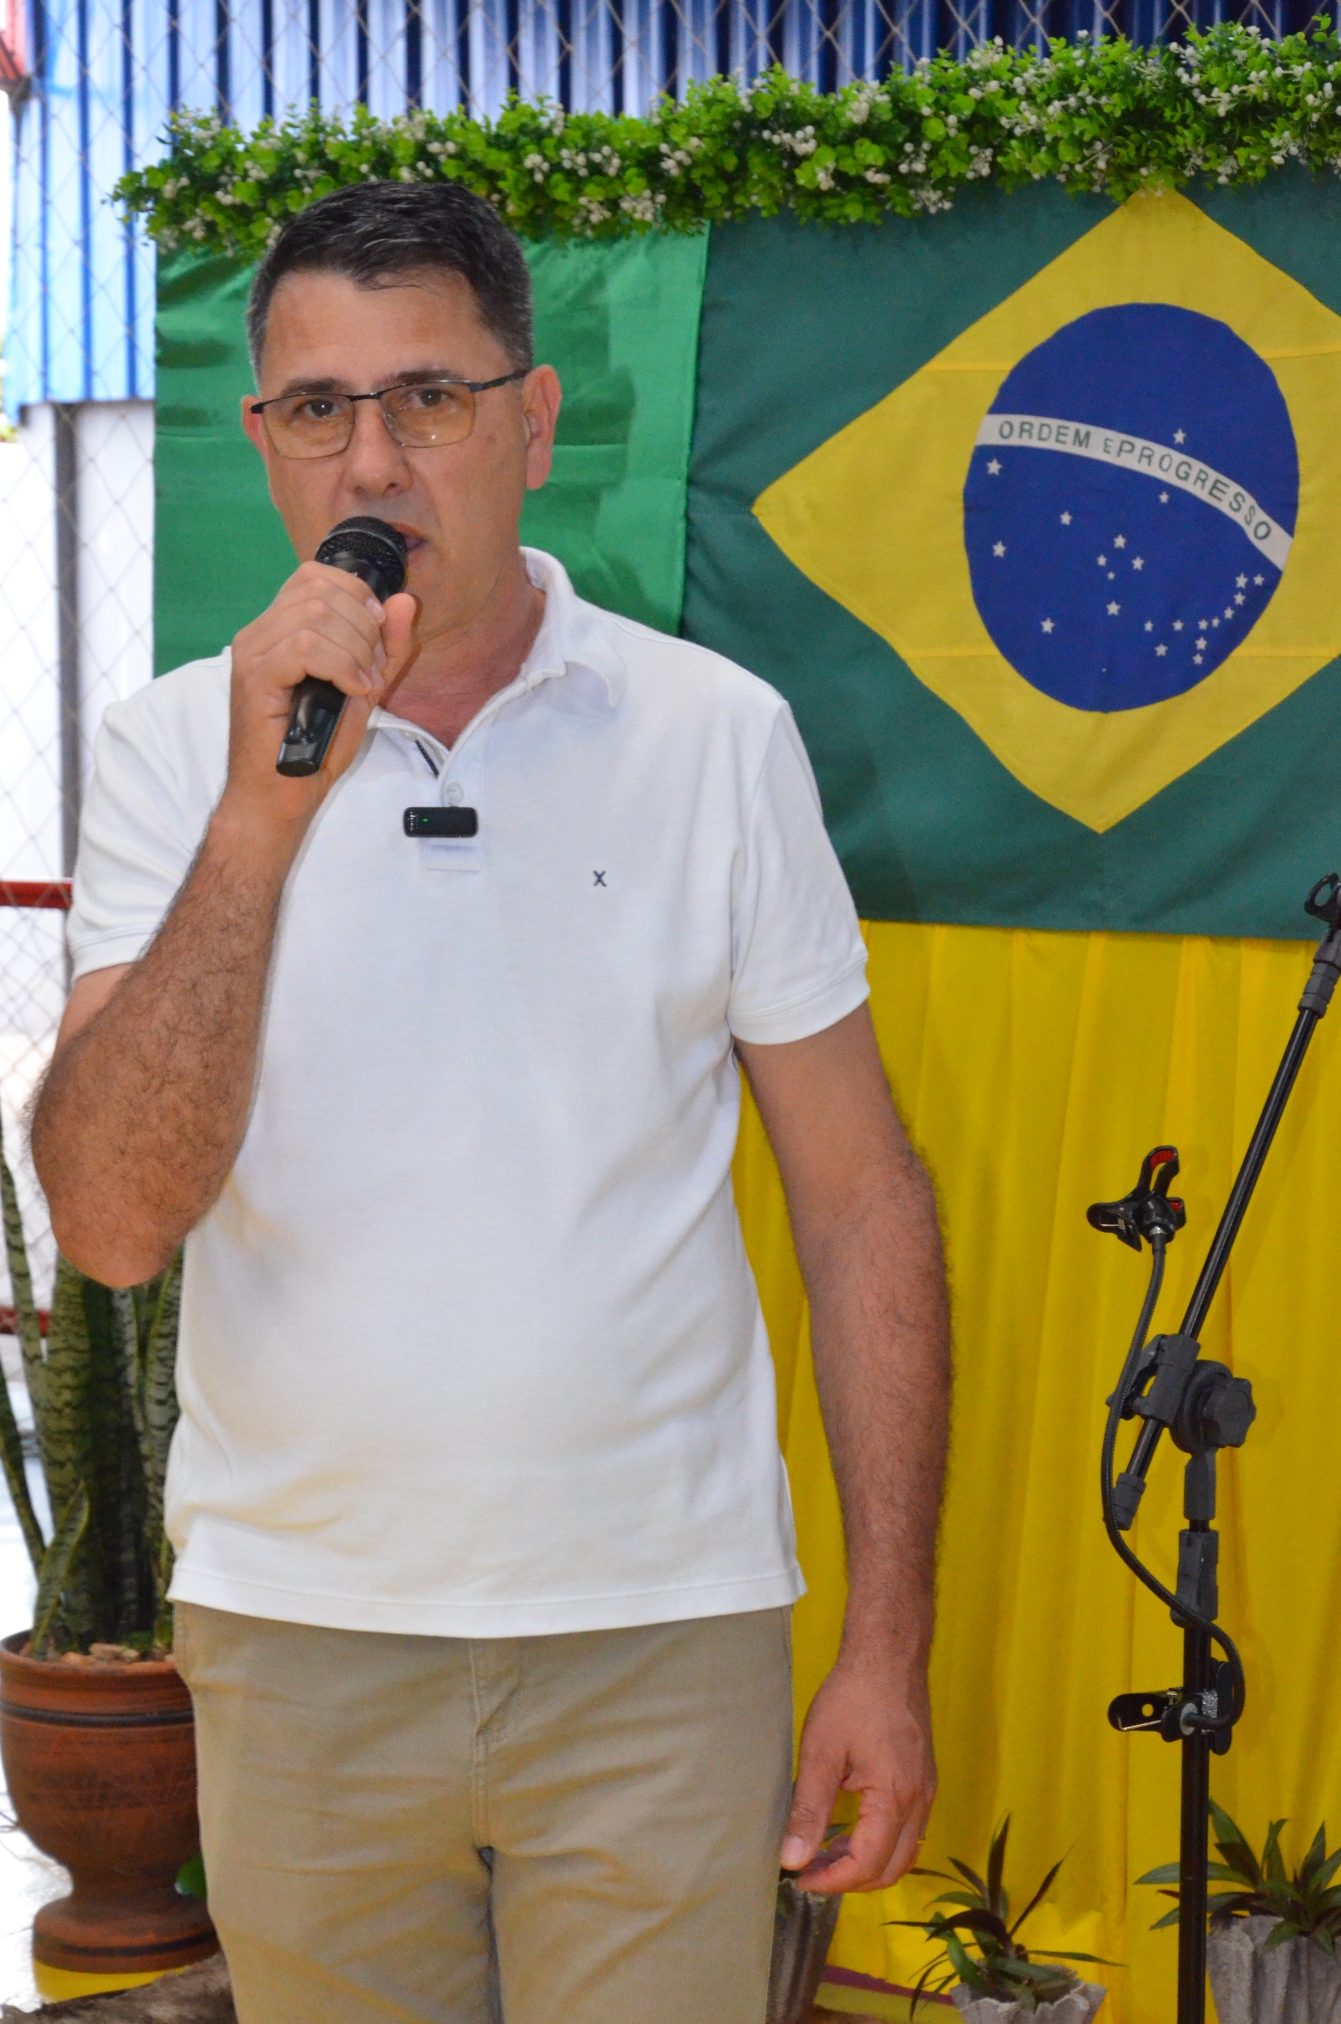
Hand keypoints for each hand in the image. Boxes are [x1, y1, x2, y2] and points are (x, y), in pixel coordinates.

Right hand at [222, 561, 417, 835]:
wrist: (279, 797)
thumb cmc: (313, 750)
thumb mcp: (363, 689)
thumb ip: (385, 647)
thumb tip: (404, 600)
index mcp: (278, 628)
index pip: (315, 575)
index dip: (357, 595)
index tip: (378, 638)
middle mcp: (259, 633)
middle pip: (320, 589)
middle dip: (363, 626)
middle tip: (372, 670)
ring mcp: (252, 652)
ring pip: (315, 615)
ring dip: (355, 650)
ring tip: (361, 686)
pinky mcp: (254, 677)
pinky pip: (304, 646)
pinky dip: (340, 666)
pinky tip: (350, 691)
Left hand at [780, 1655, 935, 1894]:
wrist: (889, 1656)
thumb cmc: (853, 1697)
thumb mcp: (820, 1752)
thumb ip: (808, 1809)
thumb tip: (791, 1859)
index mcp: (895, 1797)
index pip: (867, 1865)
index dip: (831, 1881)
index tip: (799, 1877)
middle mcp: (919, 1801)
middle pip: (892, 1869)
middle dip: (850, 1880)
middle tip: (810, 1870)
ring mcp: (926, 1790)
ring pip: (903, 1851)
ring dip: (866, 1863)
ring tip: (824, 1853)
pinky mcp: (923, 1779)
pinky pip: (907, 1829)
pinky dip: (879, 1842)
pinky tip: (849, 1829)